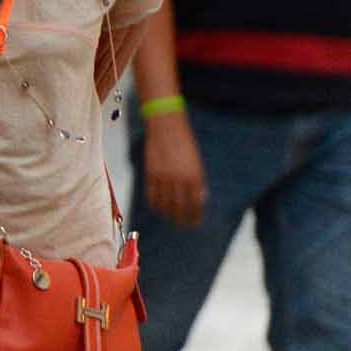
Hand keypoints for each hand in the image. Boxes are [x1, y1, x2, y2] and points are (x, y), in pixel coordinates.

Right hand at [143, 113, 206, 228]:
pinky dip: (155, 204)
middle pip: (180, 207)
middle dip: (182, 218)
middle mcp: (179, 178)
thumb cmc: (184, 142)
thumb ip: (198, 181)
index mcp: (194, 175)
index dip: (195, 216)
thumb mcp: (196, 161)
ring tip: (170, 217)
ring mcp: (164, 177)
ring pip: (165, 204)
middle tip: (182, 224)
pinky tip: (158, 207)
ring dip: (168, 214)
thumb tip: (200, 198)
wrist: (166, 126)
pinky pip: (152, 196)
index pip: (195, 203)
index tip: (195, 223)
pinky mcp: (151, 174)